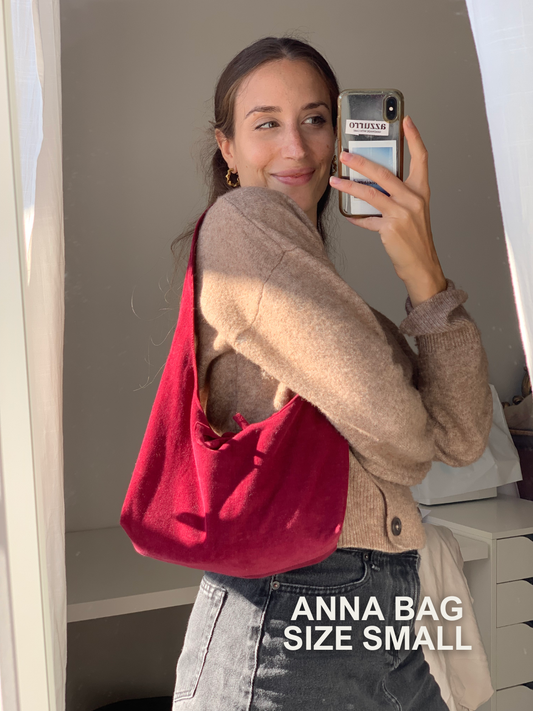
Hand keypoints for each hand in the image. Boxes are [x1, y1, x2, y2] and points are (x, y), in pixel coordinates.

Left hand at [329, 116, 446, 306]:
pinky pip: (367, 219)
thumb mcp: (412, 212)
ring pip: (370, 193)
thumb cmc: (415, 239)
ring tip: (335, 180)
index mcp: (421, 191)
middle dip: (362, 161)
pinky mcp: (390, 228)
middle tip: (345, 154)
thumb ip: (397, 196)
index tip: (406, 120)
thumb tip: (373, 185)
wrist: (421, 266)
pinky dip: (355, 217)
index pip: (421, 158)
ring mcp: (402, 213)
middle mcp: (414, 199)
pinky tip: (347, 214)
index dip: (414, 138)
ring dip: (349, 186)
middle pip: (385, 172)